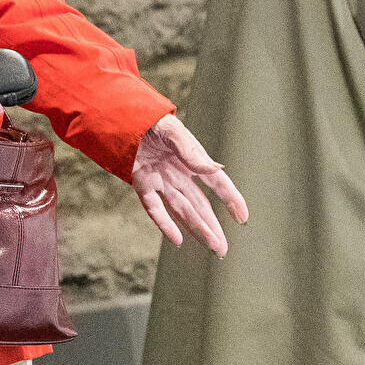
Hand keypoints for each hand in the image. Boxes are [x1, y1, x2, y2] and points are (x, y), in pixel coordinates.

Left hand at [131, 114, 247, 255]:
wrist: (121, 117)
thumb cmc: (151, 120)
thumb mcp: (174, 132)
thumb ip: (192, 152)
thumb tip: (215, 168)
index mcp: (191, 159)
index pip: (216, 183)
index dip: (231, 199)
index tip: (243, 218)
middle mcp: (178, 174)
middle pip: (199, 205)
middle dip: (212, 226)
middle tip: (223, 248)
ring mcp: (160, 181)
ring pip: (182, 210)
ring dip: (196, 229)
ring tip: (211, 246)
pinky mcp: (141, 184)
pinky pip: (154, 207)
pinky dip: (165, 223)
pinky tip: (177, 239)